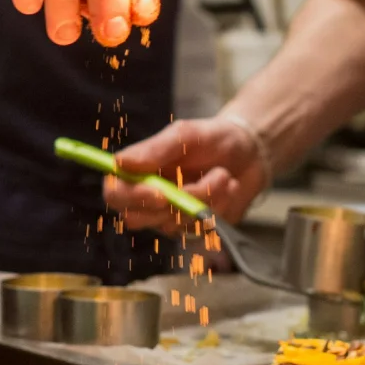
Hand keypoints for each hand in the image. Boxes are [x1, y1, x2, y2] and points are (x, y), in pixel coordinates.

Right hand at [104, 115, 268, 231]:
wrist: (250, 155)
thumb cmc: (213, 139)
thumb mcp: (185, 135)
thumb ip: (154, 149)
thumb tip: (119, 163)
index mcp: (138, 172)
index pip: (114, 193)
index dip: (131, 197)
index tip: (161, 193)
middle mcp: (147, 198)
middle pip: (136, 218)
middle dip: (175, 202)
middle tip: (207, 181)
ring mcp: (169, 217)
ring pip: (173, 224)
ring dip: (205, 198)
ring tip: (223, 174)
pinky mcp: (192, 230)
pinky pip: (198, 230)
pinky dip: (218, 208)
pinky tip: (227, 189)